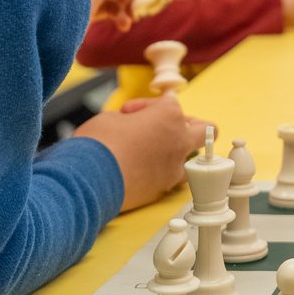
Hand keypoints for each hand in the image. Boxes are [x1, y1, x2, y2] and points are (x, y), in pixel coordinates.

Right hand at [77, 96, 211, 212]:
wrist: (89, 179)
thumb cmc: (98, 145)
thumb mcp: (110, 118)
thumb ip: (130, 118)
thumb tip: (130, 126)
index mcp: (169, 117)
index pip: (169, 103)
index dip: (146, 106)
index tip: (128, 113)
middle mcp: (179, 142)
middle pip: (205, 130)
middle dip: (191, 126)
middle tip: (170, 127)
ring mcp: (173, 168)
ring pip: (193, 160)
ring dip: (180, 155)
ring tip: (159, 153)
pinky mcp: (162, 190)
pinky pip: (171, 180)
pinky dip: (161, 174)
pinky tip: (144, 171)